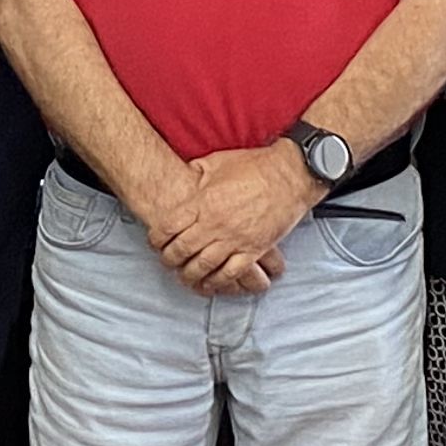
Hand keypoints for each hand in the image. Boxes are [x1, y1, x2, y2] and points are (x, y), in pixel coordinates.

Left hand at [152, 145, 312, 296]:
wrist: (290, 174)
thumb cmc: (255, 165)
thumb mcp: (218, 162)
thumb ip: (197, 172)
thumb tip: (184, 174)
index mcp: (203, 202)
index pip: (168, 227)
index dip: (156, 238)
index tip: (155, 242)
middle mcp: (215, 224)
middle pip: (181, 250)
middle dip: (169, 259)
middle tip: (167, 261)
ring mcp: (235, 239)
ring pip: (202, 266)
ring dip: (188, 274)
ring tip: (184, 276)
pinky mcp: (254, 249)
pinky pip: (230, 273)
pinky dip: (217, 282)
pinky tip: (210, 283)